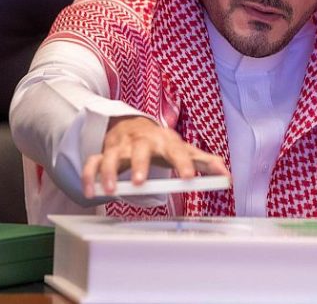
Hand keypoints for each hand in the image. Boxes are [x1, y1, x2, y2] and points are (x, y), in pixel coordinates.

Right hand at [81, 115, 229, 196]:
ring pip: (112, 156)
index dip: (183, 164)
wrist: (134, 125)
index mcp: (166, 141)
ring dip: (110, 172)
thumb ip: (205, 163)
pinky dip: (90, 176)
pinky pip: (93, 162)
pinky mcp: (105, 153)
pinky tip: (92, 192)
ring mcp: (121, 147)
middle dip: (139, 165)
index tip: (188, 178)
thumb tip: (226, 176)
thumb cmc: (163, 143)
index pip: (177, 150)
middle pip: (140, 149)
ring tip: (110, 190)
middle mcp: (142, 142)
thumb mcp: (185, 149)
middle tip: (140, 183)